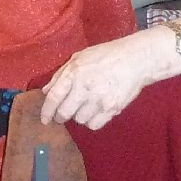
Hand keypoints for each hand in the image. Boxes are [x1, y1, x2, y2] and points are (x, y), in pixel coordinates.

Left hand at [40, 30, 170, 128]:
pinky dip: (92, 121)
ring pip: (79, 120)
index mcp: (74, 73)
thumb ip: (60, 74)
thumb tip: (45, 91)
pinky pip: (94, 125)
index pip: (53, 97)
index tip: (45, 119)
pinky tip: (95, 112)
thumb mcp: (80, 57)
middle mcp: (84, 87)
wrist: (135, 59)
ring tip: (85, 106)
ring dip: (79, 116)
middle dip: (61, 117)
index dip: (46, 111)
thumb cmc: (106, 55)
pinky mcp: (112, 109)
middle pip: (64, 113)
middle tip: (63, 115)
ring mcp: (99, 99)